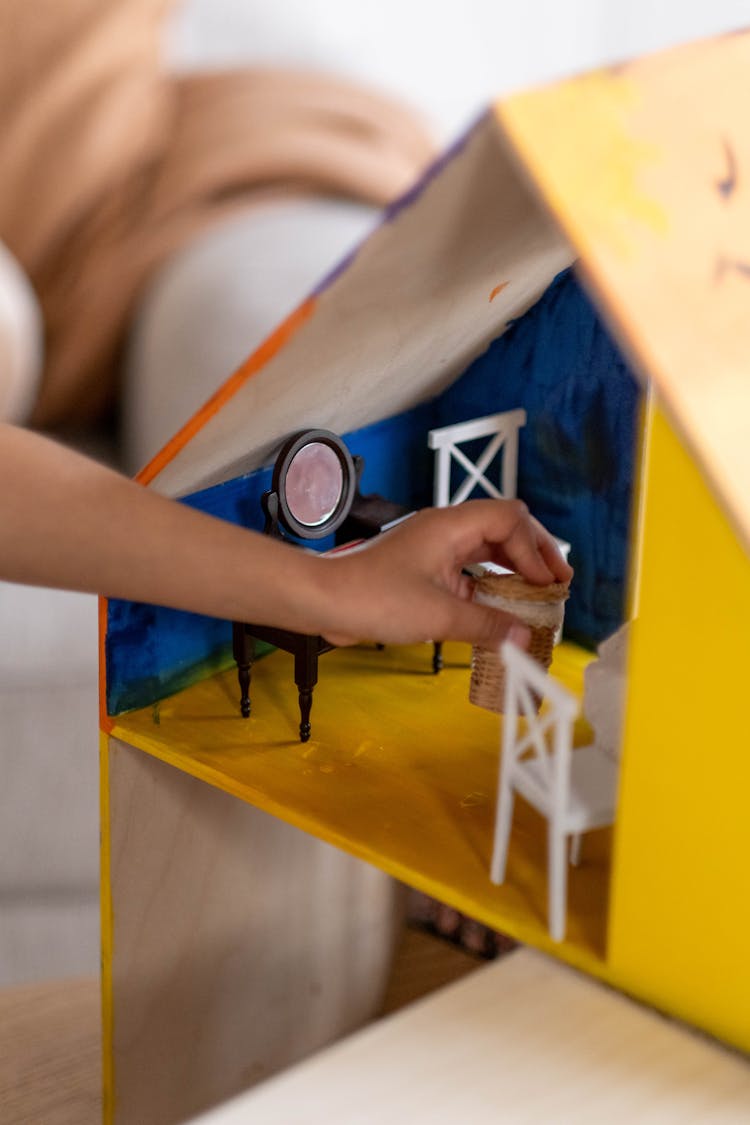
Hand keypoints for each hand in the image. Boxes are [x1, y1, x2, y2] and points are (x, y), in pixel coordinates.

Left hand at [314, 499, 572, 648]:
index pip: (510, 519)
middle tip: (556, 583)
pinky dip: (487, 587)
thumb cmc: (373, 598)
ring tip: (535, 596)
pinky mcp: (422, 570)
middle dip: (532, 555)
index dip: (536, 549)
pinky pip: (466, 571)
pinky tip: (498, 611)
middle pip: (503, 529)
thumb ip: (486, 625)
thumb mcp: (438, 615)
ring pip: (485, 550)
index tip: (547, 584)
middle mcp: (444, 530)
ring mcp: (432, 549)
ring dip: (512, 571)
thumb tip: (524, 639)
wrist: (322, 601)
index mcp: (451, 526)